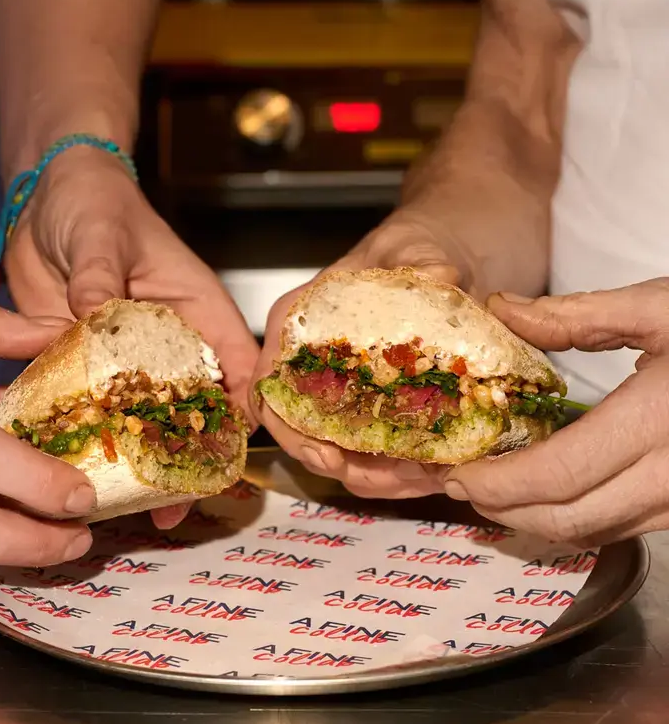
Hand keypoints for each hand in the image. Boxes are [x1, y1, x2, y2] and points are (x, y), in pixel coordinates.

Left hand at [5, 150, 259, 527]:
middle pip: (187, 416)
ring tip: (103, 498)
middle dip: (178, 465)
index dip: (238, 421)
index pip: (236, 373)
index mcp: (197, 314)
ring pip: (130, 421)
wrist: (46, 196)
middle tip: (163, 508)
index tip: (224, 464)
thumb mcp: (104, 232)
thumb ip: (102, 271)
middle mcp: (167, 347)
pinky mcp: (80, 364)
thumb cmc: (98, 202)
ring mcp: (123, 362)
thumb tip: (94, 308)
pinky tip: (32, 442)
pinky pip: (74, 404)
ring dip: (117, 459)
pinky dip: (56, 425)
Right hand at [252, 210, 469, 498]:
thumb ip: (422, 260)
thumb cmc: (418, 246)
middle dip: (343, 466)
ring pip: (340, 455)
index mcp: (301, 324)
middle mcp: (313, 366)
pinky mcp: (377, 414)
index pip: (270, 385)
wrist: (453, 256)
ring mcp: (343, 395)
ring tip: (425, 477)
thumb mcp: (418, 245)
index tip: (328, 453)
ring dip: (379, 477)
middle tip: (391, 477)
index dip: (290, 428)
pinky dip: (402, 473)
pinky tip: (436, 471)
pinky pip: (376, 458)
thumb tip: (436, 276)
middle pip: (301, 434)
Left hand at [443, 280, 668, 545]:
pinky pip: (621, 529)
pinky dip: (572, 521)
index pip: (559, 475)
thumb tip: (503, 311)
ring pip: (595, 535)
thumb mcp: (663, 306)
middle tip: (461, 486)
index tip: (460, 471)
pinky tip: (545, 495)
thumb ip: (578, 315)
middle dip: (503, 509)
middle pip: (568, 520)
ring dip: (533, 522)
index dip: (500, 482)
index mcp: (660, 421)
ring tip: (492, 491)